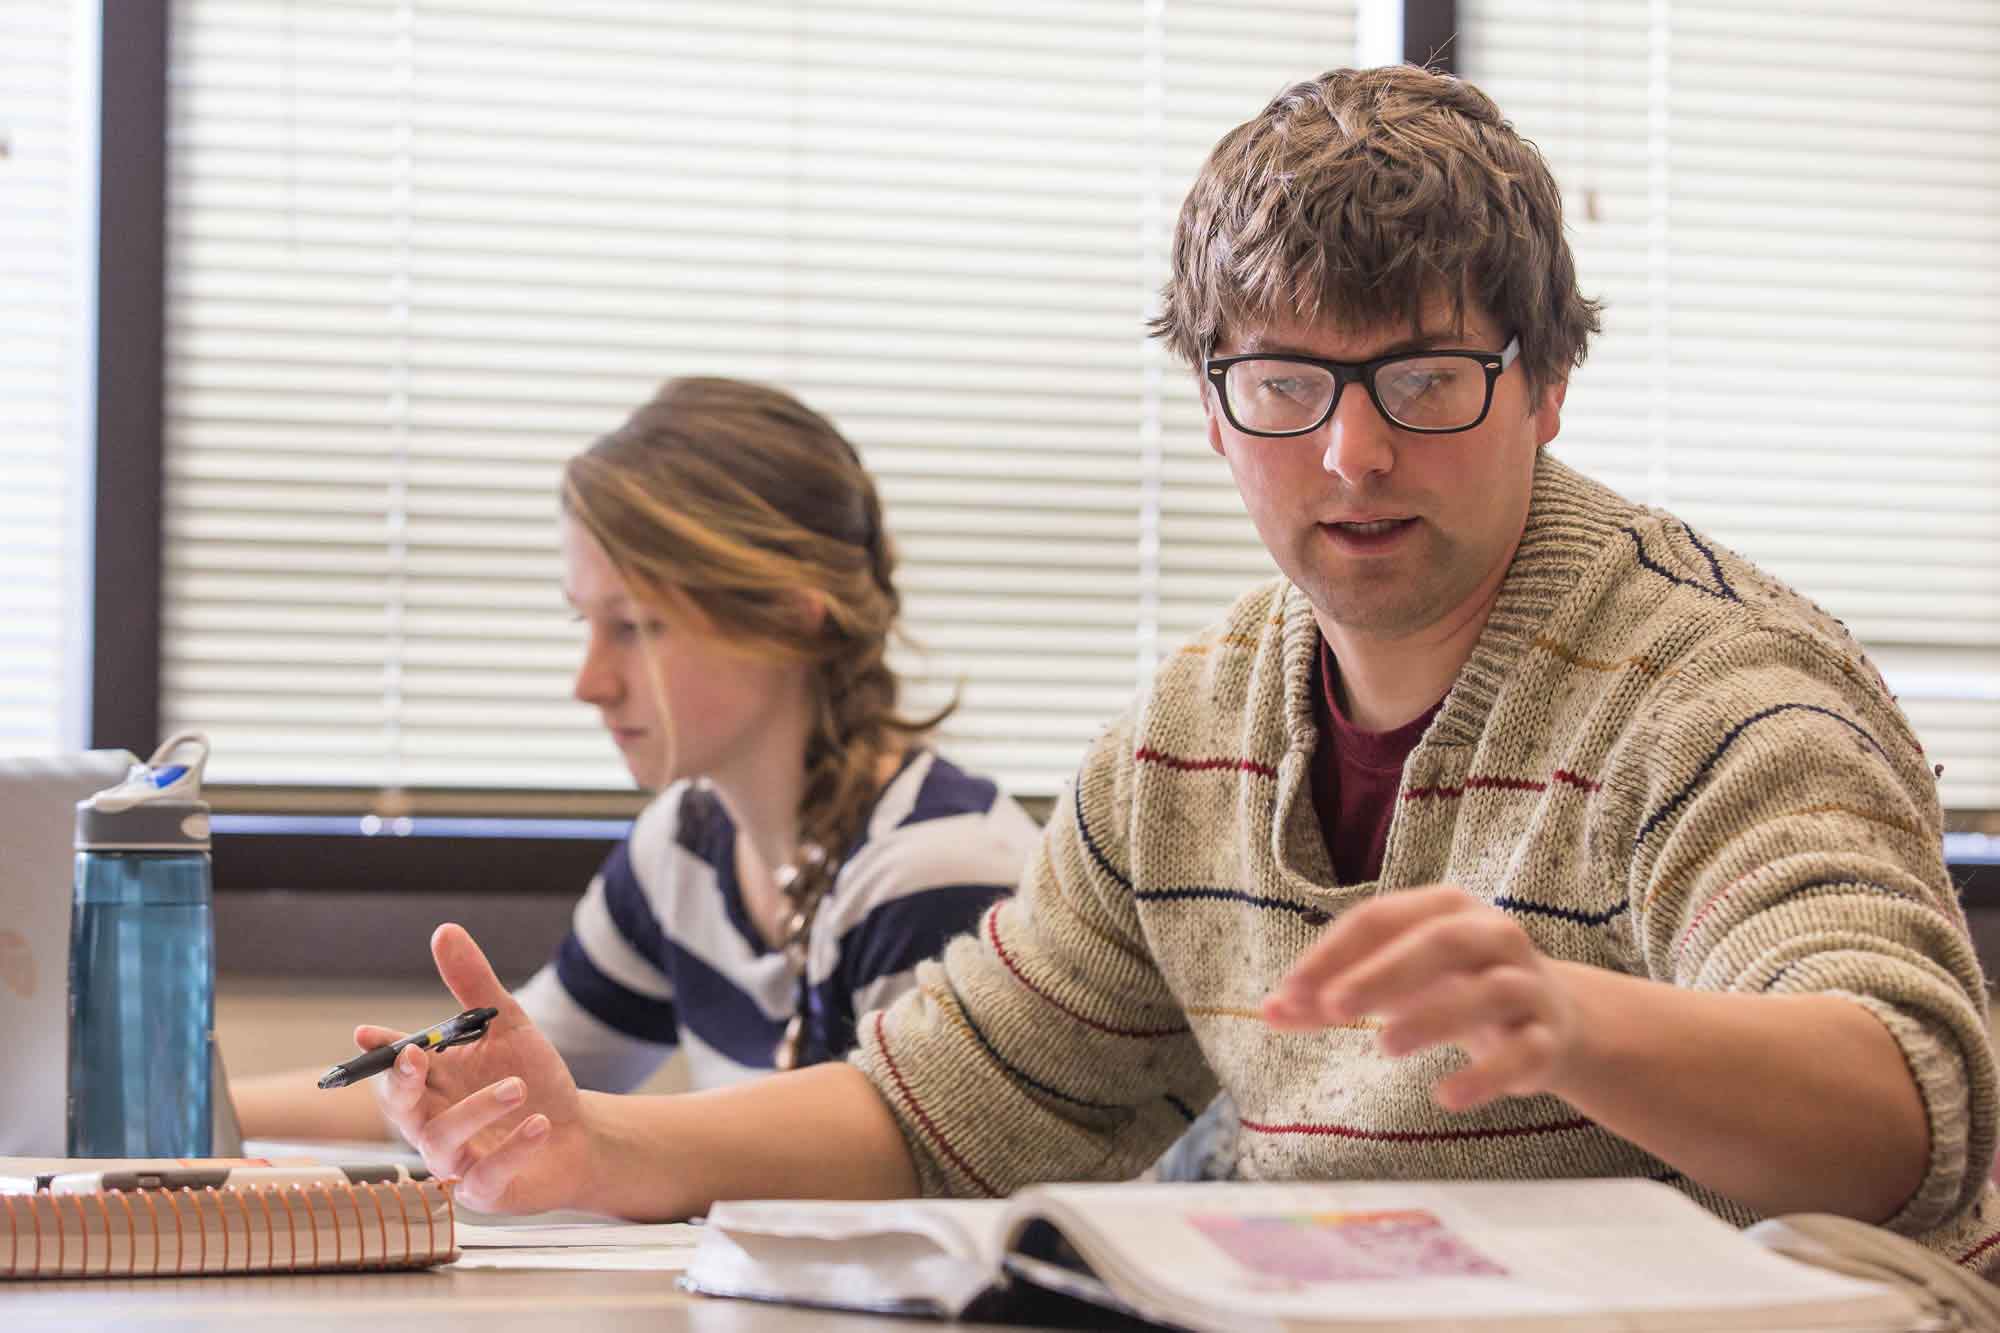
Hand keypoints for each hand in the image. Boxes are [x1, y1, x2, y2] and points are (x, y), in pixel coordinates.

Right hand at [360, 923, 593, 1212]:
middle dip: (401, 1083)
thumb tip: (444, 930)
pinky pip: (488, 1175)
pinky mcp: (486, 1191)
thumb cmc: (534, 1080)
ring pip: (443, 1140)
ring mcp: (457, 1159)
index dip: (381, 1051)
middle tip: (415, 1056)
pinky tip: (540, 1125)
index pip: (397, 1065)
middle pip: (400, 1108)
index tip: (366, 1033)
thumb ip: (474, 986)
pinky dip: (512, 1149)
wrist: (578, 1135)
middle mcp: (435, 1121)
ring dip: (477, 1110)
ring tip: (519, 1085)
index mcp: (434, 1082)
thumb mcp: (509, 1027)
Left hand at [1261, 885, 1579, 1111]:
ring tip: (1383, 1046)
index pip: (1380, 918)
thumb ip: (1331, 998)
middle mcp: (1493, 936)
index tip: (1288, 993)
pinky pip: (1524, 1053)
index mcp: (1446, 908)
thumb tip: (1269, 1012)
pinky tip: (1445, 1097)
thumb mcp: (1392, 984)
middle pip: (1440, 942)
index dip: (1332, 954)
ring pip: (1487, 992)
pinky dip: (1486, 1075)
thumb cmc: (1453, 988)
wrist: (1555, 1018)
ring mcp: (1526, 986)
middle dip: (1384, 972)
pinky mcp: (1547, 1040)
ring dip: (1433, 1017)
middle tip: (1334, 1008)